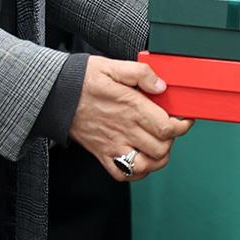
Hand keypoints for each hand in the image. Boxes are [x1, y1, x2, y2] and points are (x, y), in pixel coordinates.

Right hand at [69, 56, 192, 181]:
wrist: (55, 95)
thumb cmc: (83, 79)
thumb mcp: (113, 66)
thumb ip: (141, 73)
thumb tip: (161, 86)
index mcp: (131, 107)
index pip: (167, 127)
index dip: (182, 125)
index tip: (184, 119)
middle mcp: (124, 129)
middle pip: (162, 148)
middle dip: (171, 140)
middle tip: (168, 129)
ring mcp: (113, 145)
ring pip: (147, 166)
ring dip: (157, 158)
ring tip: (157, 145)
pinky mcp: (102, 154)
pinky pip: (124, 174)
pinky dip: (137, 171)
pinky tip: (140, 157)